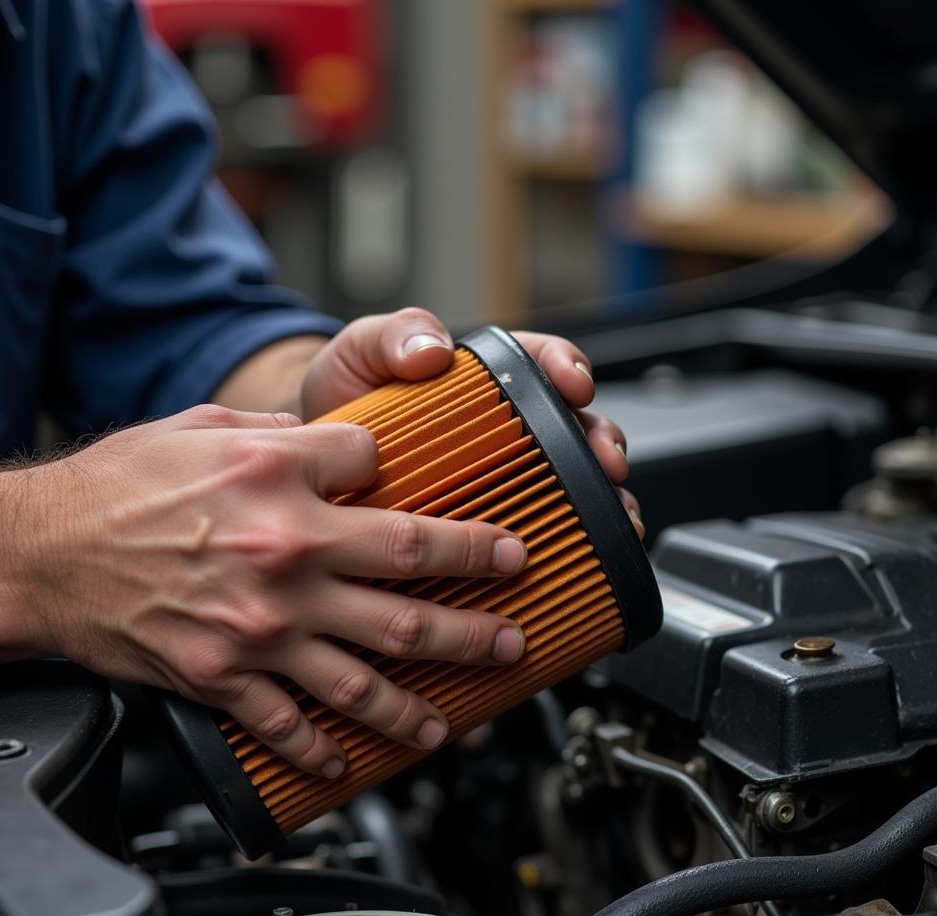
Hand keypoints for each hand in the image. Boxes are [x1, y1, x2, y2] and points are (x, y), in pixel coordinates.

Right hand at [15, 406, 529, 776]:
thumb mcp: (200, 429)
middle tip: (512, 613)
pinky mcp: (226, 677)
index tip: (439, 501)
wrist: (40, 555)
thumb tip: (330, 442)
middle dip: (473, 597)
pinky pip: (291, 722)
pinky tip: (354, 761)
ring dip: (425, 692)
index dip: (407, 477)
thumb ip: (277, 434)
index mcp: (279, 480)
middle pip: (408, 576)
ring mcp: (261, 625)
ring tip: (463, 709)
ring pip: (369, 668)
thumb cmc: (114, 488)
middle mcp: (284, 554)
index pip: (379, 472)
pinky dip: (326, 749)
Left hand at [300, 307, 643, 537]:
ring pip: (573, 480)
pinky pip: (543, 527)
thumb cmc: (348, 398)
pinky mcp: (491, 519)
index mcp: (485, 376)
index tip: (574, 385)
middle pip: (574, 425)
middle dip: (601, 441)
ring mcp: (505, 474)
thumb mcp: (361, 352)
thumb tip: (434, 350)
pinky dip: (570, 541)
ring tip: (614, 516)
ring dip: (602, 496)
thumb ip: (393, 336)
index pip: (541, 361)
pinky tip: (582, 557)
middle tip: (606, 462)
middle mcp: (507, 425)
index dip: (567, 368)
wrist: (321, 466)